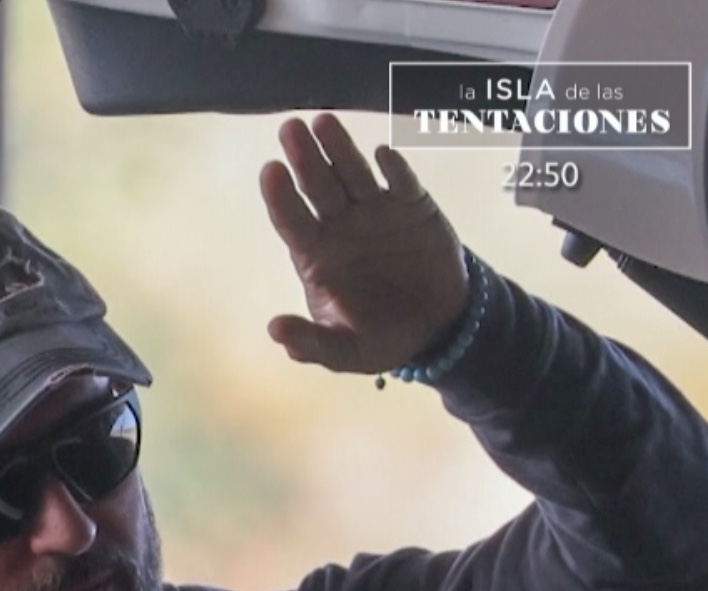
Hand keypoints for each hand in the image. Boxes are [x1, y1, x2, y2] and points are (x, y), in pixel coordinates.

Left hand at [259, 114, 470, 373]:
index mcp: (316, 254)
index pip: (291, 220)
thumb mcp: (346, 351)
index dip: (280, 197)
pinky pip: (402, 183)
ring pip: (352, 174)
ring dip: (339, 149)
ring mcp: (376, 212)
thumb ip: (313, 342)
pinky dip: (394, 169)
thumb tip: (275, 331)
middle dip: (303, 158)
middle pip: (317, 186)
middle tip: (290, 128)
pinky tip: (382, 155)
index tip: (270, 171)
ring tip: (323, 122)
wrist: (437, 326)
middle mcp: (340, 226)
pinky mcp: (413, 207)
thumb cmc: (380, 335)